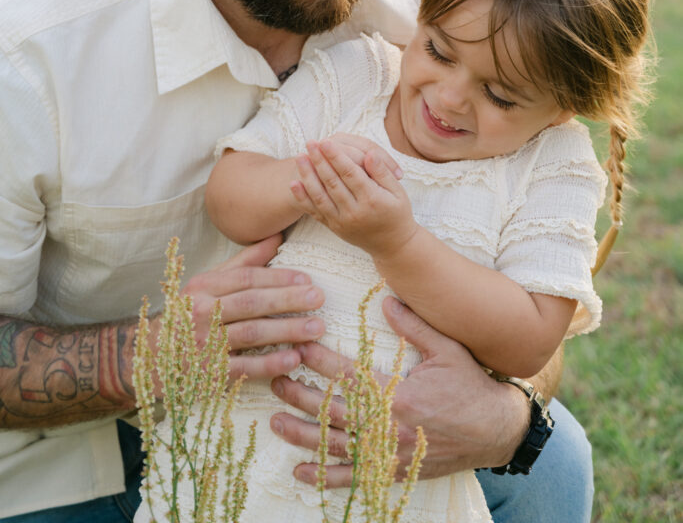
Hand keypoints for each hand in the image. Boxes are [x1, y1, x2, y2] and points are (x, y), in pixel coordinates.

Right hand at [180, 235, 325, 380]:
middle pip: (251, 303)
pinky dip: (269, 363)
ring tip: (316, 327)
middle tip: (319, 298)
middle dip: (288, 300)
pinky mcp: (208, 373)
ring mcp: (204, 343)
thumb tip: (278, 236)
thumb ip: (244, 262)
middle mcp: (202, 312)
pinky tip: (293, 359)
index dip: (278, 277)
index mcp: (204, 286)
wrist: (151, 357)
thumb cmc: (190, 313)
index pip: (246, 278)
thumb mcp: (209, 283)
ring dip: (286, 330)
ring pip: (250, 333)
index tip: (307, 279)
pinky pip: (243, 367)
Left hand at [269, 296, 529, 486]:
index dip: (321, 359)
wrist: (495, 430)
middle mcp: (389, 427)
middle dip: (301, 395)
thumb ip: (414, 325)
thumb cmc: (470, 385)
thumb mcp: (447, 348)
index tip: (299, 345)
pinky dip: (325, 477)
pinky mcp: (392, 469)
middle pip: (334, 412)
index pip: (350, 375)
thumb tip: (386, 299)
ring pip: (336, 446)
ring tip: (276, 420)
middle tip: (274, 379)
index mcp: (400, 394)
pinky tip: (300, 471)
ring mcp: (389, 453)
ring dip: (303, 434)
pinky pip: (353, 477)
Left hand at [292, 139, 416, 257]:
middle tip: (310, 143)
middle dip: (319, 161)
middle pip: (332, 183)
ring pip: (320, 196)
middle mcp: (355, 212)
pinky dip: (303, 198)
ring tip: (300, 158)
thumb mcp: (398, 192)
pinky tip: (294, 183)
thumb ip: (382, 172)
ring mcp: (342, 221)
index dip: (336, 157)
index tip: (326, 142)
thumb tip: (370, 154)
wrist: (392, 245)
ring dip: (308, 176)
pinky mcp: (333, 227)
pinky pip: (315, 212)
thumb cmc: (397, 213)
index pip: (351, 174)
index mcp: (372, 200)